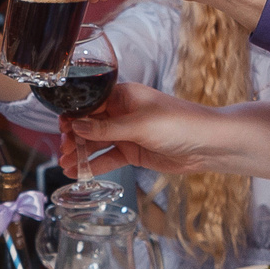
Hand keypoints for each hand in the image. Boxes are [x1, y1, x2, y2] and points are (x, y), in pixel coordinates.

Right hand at [58, 82, 269, 181]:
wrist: (209, 144)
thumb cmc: (179, 123)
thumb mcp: (140, 125)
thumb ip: (107, 127)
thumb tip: (76, 126)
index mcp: (124, 95)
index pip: (90, 102)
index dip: (73, 114)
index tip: (60, 127)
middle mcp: (122, 112)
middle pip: (90, 123)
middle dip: (74, 137)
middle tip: (63, 150)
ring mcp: (127, 133)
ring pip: (97, 143)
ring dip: (81, 153)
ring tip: (65, 165)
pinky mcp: (133, 152)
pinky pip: (108, 158)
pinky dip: (94, 165)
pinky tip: (78, 173)